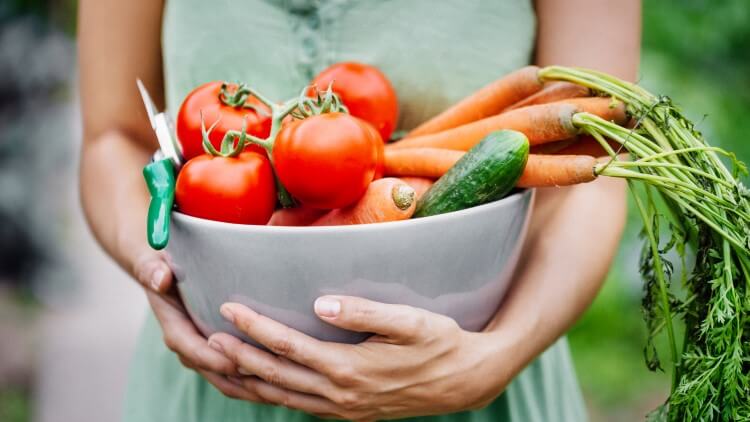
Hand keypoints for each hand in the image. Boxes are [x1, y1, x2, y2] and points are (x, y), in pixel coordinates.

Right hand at [132, 250, 268, 401]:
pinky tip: (280, 382)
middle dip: (240, 378)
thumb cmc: (163, 266)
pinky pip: (235, 374)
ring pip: (227, 379)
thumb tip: (160, 278)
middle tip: (270, 378)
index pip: (192, 349)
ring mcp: (203, 352)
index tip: (239, 362)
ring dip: (251, 385)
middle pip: (214, 371)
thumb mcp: (153, 263)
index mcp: (175, 327)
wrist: (162, 274)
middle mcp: (188, 346)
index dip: (215, 358)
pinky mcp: (218, 352)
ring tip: (280, 386)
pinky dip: (254, 381)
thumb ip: (152, 270)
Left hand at [208, 296, 511, 420]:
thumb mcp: (410, 322)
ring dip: (248, 382)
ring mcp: (343, 409)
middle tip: (206, 339)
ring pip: (283, 398)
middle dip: (238, 357)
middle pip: (276, 377)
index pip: (289, 347)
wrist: (466, 381)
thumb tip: (320, 303)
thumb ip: (364, 313)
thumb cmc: (441, 343)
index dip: (256, 327)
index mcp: (350, 369)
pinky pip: (299, 406)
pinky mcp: (349, 412)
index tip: (229, 308)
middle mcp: (340, 395)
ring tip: (219, 365)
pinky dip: (272, 395)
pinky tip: (260, 384)